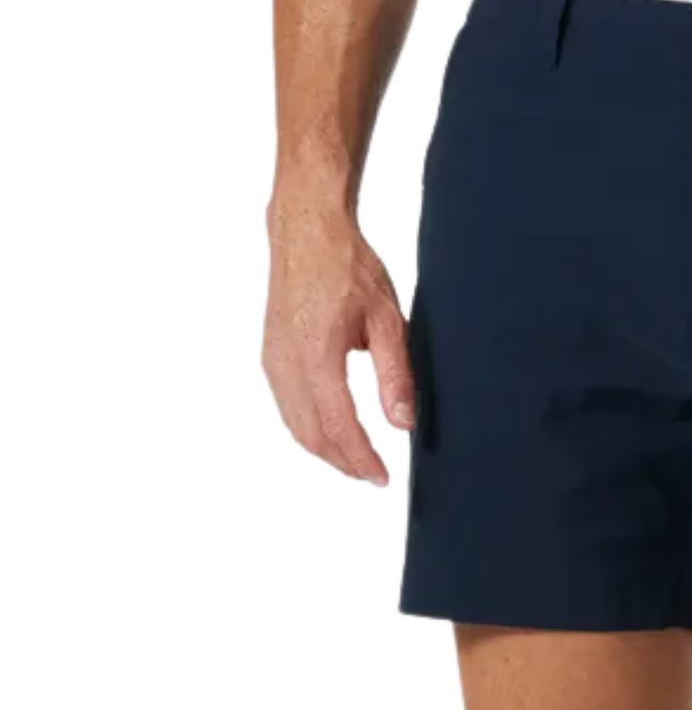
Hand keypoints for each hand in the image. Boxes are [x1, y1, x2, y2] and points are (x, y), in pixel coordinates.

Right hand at [263, 195, 414, 484]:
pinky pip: (286, 406)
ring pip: (295, 424)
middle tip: (373, 475)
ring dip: (325, 449)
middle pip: (311, 434)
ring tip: (356, 461)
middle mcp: (287, 362)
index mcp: (316, 354)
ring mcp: (273, 360)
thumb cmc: (347, 267)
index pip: (337, 424)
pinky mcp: (270, 355)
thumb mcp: (386, 320)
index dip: (361, 458)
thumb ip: (396, 374)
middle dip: (343, 462)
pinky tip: (331, 431)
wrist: (306, 232)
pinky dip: (308, 428)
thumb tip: (403, 423)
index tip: (382, 477)